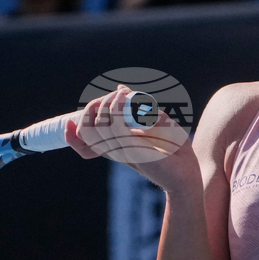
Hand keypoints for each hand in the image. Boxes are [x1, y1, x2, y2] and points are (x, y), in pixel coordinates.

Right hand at [64, 85, 198, 193]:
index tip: (73, 120)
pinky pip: (114, 125)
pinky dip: (116, 107)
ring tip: (121, 96)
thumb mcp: (154, 122)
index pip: (82, 144)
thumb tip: (121, 88)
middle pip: (85, 130)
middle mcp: (115, 149)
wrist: (188, 171)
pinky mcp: (133, 149)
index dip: (70, 135)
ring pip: (96, 126)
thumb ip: (135, 107)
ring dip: (106, 104)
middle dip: (92, 108)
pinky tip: (125, 97)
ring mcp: (122, 150)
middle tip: (114, 97)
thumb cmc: (173, 148)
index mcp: (115, 146)